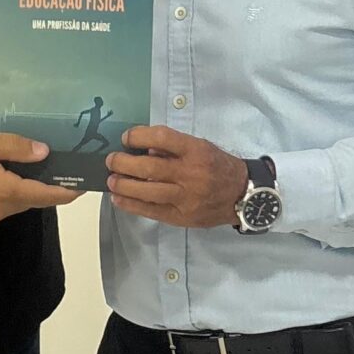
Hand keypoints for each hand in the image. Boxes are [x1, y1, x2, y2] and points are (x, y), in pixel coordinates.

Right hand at [0, 131, 77, 230]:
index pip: (47, 195)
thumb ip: (14, 148)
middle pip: (29, 201)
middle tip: (52, 167)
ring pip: (10, 206)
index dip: (67, 191)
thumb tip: (44, 153)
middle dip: (42, 187)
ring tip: (18, 169)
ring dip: (18, 191)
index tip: (83, 186)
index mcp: (5, 192)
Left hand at [105, 128, 247, 228]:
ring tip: (111, 180)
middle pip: (149, 168)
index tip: (126, 138)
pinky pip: (151, 211)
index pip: (161, 138)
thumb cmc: (218, 166)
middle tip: (111, 160)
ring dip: (123, 185)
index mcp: (195, 151)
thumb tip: (143, 150)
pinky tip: (119, 199)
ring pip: (147, 191)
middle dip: (123, 163)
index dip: (138, 136)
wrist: (242, 194)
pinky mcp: (181, 216)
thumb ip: (173, 148)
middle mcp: (190, 173)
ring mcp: (186, 197)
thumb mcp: (200, 147)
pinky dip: (131, 205)